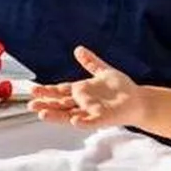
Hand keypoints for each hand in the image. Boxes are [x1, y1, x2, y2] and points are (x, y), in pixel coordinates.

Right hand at [30, 46, 145, 127]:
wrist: (139, 100)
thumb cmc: (122, 88)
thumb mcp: (103, 71)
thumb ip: (90, 62)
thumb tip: (78, 49)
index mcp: (81, 91)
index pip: (60, 91)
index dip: (47, 91)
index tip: (33, 90)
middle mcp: (83, 103)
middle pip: (60, 104)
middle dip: (46, 104)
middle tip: (31, 105)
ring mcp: (91, 112)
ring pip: (69, 114)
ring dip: (57, 115)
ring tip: (43, 114)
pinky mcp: (102, 118)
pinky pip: (90, 121)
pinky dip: (82, 121)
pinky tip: (74, 120)